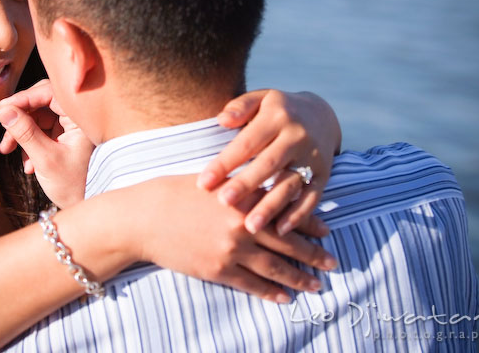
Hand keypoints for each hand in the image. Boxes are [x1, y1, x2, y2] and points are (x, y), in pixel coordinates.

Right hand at [0, 80, 93, 206]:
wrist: (87, 205)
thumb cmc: (73, 185)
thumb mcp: (45, 159)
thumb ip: (24, 133)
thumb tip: (3, 111)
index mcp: (81, 119)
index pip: (50, 93)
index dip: (25, 98)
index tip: (3, 108)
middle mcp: (77, 119)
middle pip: (42, 103)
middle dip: (20, 117)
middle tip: (3, 127)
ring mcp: (70, 129)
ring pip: (38, 118)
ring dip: (21, 134)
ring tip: (8, 151)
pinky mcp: (64, 139)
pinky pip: (41, 132)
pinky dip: (30, 144)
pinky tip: (28, 165)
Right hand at [128, 175, 337, 302]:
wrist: (145, 218)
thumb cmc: (176, 193)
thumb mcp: (214, 181)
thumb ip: (243, 187)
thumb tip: (268, 190)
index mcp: (244, 199)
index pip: (286, 212)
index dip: (310, 224)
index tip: (327, 232)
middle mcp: (243, 225)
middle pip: (288, 243)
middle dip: (314, 255)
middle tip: (333, 262)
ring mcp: (231, 250)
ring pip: (275, 268)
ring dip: (299, 278)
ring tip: (317, 284)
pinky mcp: (217, 270)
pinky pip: (251, 285)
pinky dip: (271, 292)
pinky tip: (285, 297)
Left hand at [197, 90, 341, 235]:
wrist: (321, 115)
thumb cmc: (277, 111)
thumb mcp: (260, 98)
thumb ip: (240, 107)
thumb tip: (222, 120)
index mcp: (276, 117)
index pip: (247, 142)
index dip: (225, 163)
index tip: (203, 183)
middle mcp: (297, 136)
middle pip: (269, 164)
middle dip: (246, 184)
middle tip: (224, 202)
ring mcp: (312, 157)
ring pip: (290, 185)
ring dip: (271, 207)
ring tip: (250, 227)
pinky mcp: (324, 175)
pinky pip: (312, 197)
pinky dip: (298, 215)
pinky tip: (280, 230)